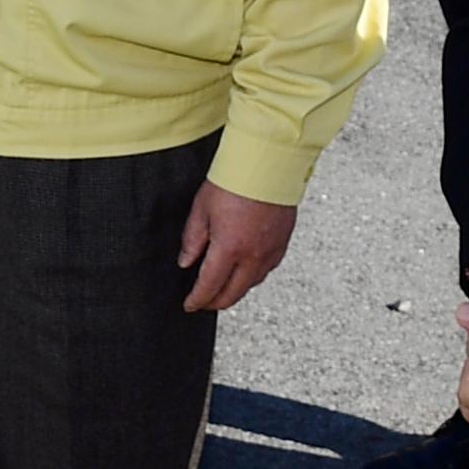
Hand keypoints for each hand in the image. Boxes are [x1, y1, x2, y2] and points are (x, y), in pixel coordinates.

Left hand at [178, 183, 295, 312]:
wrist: (268, 164)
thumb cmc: (235, 181)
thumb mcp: (202, 208)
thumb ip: (193, 239)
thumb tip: (186, 262)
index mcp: (229, 248)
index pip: (210, 286)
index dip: (197, 299)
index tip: (190, 304)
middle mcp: (252, 256)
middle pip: (233, 294)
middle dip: (215, 302)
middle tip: (204, 302)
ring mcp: (270, 251)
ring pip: (251, 284)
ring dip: (235, 290)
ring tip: (223, 288)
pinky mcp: (283, 242)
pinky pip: (267, 270)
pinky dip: (253, 276)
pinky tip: (246, 271)